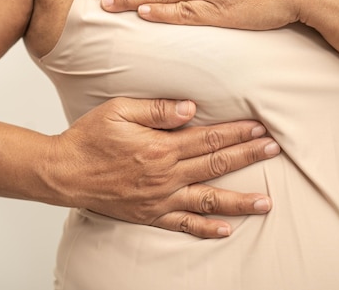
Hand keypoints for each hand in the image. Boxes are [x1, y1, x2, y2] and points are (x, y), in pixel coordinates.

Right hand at [48, 97, 279, 238]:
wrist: (63, 173)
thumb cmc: (88, 138)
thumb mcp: (118, 111)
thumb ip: (156, 110)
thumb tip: (190, 108)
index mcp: (160, 148)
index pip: (209, 138)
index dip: (237, 133)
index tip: (260, 129)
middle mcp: (165, 176)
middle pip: (216, 165)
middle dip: (248, 157)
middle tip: (275, 151)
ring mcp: (159, 199)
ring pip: (208, 200)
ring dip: (239, 200)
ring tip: (266, 202)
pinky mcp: (149, 215)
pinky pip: (183, 224)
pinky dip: (206, 228)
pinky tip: (226, 230)